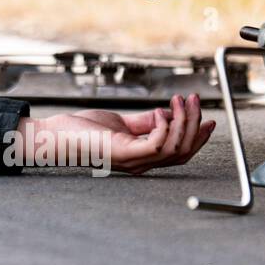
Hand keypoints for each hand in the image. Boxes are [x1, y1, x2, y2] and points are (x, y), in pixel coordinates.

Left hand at [18, 94, 215, 174]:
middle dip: (194, 125)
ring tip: (182, 100)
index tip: (210, 120)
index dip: (197, 138)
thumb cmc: (82, 130)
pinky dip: (164, 128)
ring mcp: (133, 161)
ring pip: (174, 149)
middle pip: (182, 152)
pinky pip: (156, 146)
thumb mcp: (119, 123)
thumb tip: (167, 113)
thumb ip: (144, 121)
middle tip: (195, 101)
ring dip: (184, 122)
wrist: (55, 137)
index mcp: (142, 157)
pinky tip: (160, 112)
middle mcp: (141, 163)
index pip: (179, 153)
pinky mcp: (123, 154)